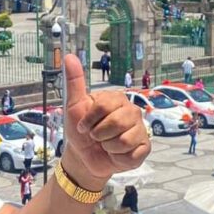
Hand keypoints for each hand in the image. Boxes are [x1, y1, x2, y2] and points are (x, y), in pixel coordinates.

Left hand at [60, 55, 150, 190]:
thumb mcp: (74, 107)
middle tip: (96, 136)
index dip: (89, 120)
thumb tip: (69, 56)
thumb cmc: (80, 131)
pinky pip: (132, 155)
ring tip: (106, 145)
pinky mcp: (144, 148)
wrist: (84, 157)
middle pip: (116, 123)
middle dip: (99, 134)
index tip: (84, 126)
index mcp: (117, 99)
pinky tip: (116, 155)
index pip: (104, 106)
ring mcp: (140, 129)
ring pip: (123, 141)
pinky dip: (119, 158)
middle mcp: (132, 111)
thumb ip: (75, 82)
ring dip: (108, 147)